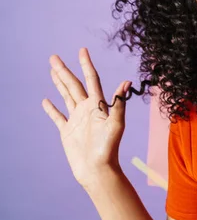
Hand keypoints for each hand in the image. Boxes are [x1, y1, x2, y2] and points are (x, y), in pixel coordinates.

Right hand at [42, 47, 130, 190]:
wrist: (98, 169)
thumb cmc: (109, 147)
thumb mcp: (116, 123)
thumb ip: (119, 102)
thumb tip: (127, 82)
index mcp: (98, 104)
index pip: (92, 79)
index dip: (86, 65)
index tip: (82, 50)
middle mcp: (87, 109)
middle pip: (74, 85)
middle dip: (64, 71)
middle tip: (53, 57)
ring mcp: (77, 119)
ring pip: (66, 96)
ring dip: (59, 83)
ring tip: (52, 70)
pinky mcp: (68, 131)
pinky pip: (58, 117)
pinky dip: (51, 109)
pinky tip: (46, 101)